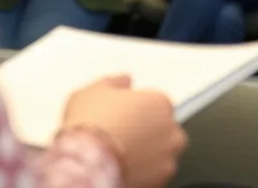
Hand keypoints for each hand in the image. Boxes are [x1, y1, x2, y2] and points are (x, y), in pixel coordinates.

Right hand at [62, 75, 186, 187]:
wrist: (86, 162)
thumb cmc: (91, 126)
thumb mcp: (93, 91)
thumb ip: (114, 82)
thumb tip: (123, 80)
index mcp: (160, 102)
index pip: (156, 104)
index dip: (137, 111)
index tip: (123, 117)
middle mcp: (171, 130)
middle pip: (164, 129)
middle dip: (148, 132)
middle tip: (123, 136)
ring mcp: (168, 158)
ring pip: (162, 154)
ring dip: (148, 154)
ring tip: (123, 155)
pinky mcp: (161, 181)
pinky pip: (155, 174)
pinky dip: (144, 172)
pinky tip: (125, 168)